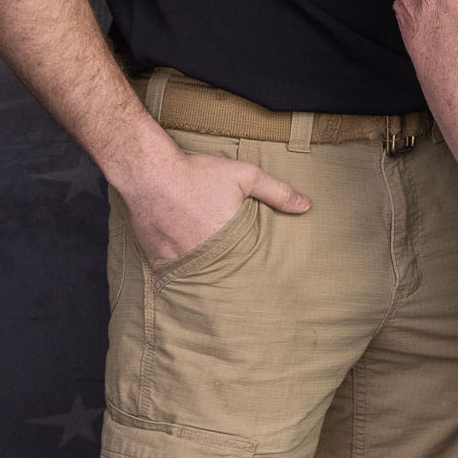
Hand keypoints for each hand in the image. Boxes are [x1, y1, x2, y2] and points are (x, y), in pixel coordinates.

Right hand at [116, 144, 310, 268]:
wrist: (151, 173)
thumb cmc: (198, 174)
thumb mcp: (245, 176)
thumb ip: (277, 192)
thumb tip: (306, 206)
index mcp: (227, 241)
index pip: (245, 264)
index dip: (252, 266)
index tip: (261, 275)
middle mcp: (201, 255)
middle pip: (221, 272)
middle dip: (230, 271)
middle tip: (240, 283)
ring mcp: (176, 259)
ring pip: (197, 274)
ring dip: (206, 271)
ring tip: (214, 269)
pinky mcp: (156, 258)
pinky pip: (173, 270)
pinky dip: (181, 267)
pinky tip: (188, 261)